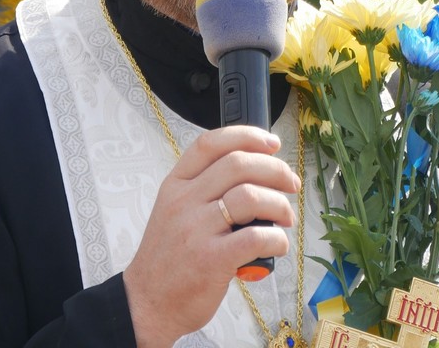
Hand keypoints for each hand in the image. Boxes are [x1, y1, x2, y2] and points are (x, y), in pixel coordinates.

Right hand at [122, 125, 300, 346]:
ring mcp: (196, 230)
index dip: (247, 136)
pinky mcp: (212, 260)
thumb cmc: (169, 258)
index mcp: (176, 185)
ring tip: (285, 218)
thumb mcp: (174, 211)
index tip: (272, 143)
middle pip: (238, 164)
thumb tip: (256, 170)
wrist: (147, 303)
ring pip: (251, 196)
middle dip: (276, 169)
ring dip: (280, 205)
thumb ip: (205, 188)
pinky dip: (277, 239)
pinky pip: (256, 237)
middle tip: (291, 183)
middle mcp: (184, 201)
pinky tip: (277, 245)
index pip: (211, 144)